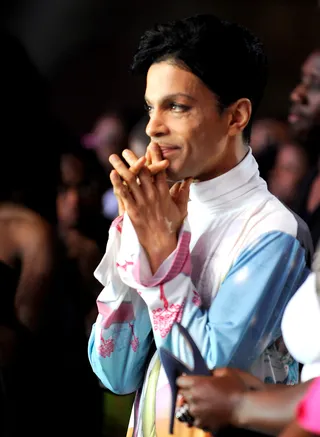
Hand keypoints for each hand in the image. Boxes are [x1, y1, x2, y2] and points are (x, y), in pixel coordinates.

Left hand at [109, 144, 191, 272]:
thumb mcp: (181, 210)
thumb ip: (184, 193)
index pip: (159, 171)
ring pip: (131, 180)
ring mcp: (143, 202)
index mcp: (164, 194)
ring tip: (113, 157)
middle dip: (134, 159)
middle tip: (126, 151)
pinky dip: (118, 183)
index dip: (155, 157)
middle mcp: (153, 195)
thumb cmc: (171, 228)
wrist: (161, 244)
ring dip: (121, 167)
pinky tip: (112, 174)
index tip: (151, 145)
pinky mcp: (133, 211)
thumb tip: (189, 179)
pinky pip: (124, 194)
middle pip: (143, 172)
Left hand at [176, 368, 262, 430]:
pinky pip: (194, 419)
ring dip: (192, 404)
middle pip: (181, 394)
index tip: (188, 380)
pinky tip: (206, 412)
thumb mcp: (224, 372)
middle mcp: (193, 398)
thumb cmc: (235, 388)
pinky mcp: (202, 423)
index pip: (179, 381)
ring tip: (202, 403)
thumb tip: (206, 373)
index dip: (183, 380)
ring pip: (186, 407)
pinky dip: (198, 417)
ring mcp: (196, 412)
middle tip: (197, 391)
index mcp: (196, 383)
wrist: (243, 408)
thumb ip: (211, 371)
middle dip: (187, 391)